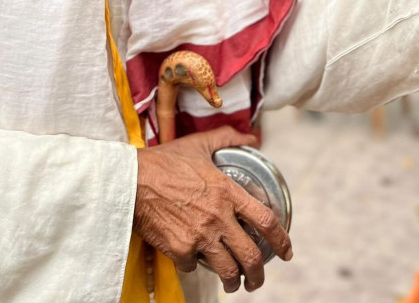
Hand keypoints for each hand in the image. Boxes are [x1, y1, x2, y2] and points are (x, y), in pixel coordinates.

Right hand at [133, 126, 292, 293]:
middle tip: (257, 279)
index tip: (286, 252)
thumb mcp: (199, 144)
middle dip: (258, 274)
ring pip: (228, 271)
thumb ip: (227, 137)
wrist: (131, 180)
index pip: (265, 221)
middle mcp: (218, 217)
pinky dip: (195, 266)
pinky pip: (193, 266)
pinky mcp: (180, 249)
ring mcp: (199, 236)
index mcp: (227, 192)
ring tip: (234, 283)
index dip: (281, 240)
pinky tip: (194, 260)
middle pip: (251, 256)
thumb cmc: (165, 161)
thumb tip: (250, 136)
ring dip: (234, 281)